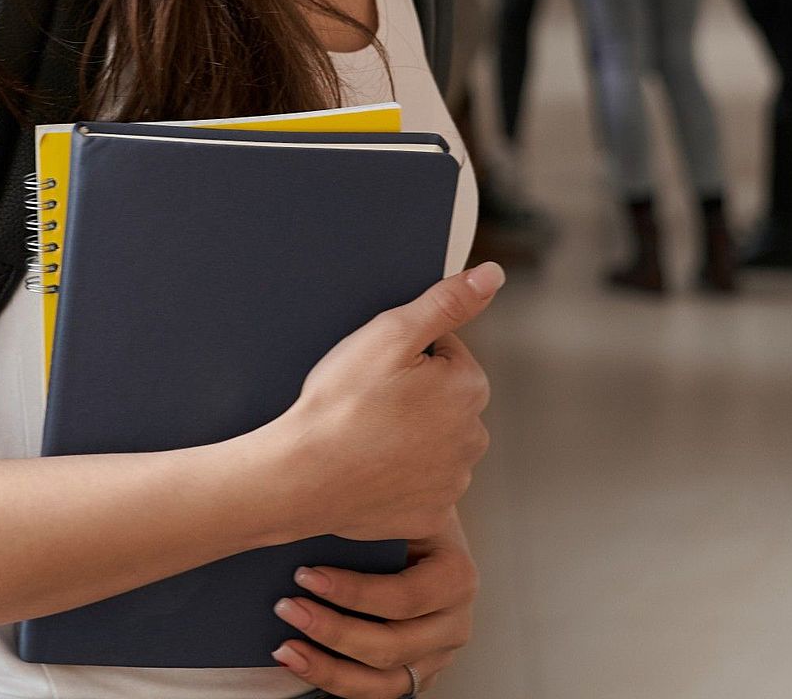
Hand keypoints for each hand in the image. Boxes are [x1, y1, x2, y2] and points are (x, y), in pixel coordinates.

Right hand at [267, 264, 501, 541]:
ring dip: (409, 438)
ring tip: (365, 437)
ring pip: (434, 444)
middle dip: (414, 396)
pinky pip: (423, 488)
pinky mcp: (431, 516)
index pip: (446, 353)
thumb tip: (492, 275)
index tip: (375, 371)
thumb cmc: (340, 404)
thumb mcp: (390, 334)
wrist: (299, 477)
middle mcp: (473, 438)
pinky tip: (373, 471)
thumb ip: (446, 302)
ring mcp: (453, 482)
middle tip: (366, 403)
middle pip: (443, 400)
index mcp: (469, 388)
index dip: (406, 355)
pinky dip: (403, 480)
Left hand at [270, 508, 477, 695]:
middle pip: (392, 646)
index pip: (404, 597)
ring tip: (287, 647)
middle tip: (287, 608)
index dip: (352, 593)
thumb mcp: (399, 511)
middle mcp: (454, 623)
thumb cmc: (408, 519)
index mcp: (457, 577)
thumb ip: (369, 526)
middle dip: (333, 631)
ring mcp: (438, 655)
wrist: (428, 531)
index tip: (306, 577)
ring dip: (328, 668)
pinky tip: (301, 662)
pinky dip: (335, 680)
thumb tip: (310, 531)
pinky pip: (375, 691)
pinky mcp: (418, 673)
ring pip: (383, 682)